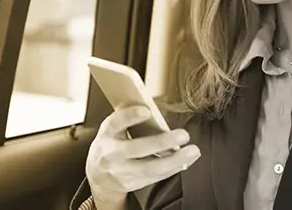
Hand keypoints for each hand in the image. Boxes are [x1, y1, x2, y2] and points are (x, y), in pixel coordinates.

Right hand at [85, 106, 200, 200]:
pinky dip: (172, 168)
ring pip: (149, 168)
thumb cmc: (111, 142)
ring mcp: (121, 172)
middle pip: (136, 149)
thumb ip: (129, 117)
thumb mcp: (113, 128)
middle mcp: (111, 154)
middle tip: (183, 135)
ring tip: (192, 151)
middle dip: (161, 143)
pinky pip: (155, 177)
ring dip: (174, 160)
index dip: (130, 116)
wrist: (98, 174)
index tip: (147, 111)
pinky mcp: (131, 184)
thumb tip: (152, 106)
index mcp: (106, 134)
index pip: (115, 123)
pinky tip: (185, 160)